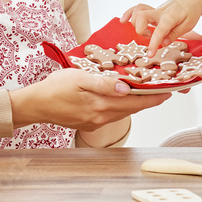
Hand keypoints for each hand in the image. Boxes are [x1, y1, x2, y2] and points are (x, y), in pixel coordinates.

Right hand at [11, 68, 170, 131]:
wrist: (34, 105)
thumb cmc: (54, 88)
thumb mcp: (79, 78)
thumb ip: (104, 84)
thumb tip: (127, 88)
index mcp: (100, 106)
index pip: (134, 103)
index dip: (153, 98)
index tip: (168, 92)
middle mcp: (100, 118)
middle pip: (132, 109)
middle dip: (149, 101)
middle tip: (164, 91)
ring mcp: (94, 123)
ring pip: (122, 112)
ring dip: (136, 104)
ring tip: (148, 92)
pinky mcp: (89, 123)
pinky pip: (111, 114)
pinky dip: (122, 106)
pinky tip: (123, 97)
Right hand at [122, 0, 201, 55]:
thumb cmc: (191, 12)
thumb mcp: (189, 25)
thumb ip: (175, 34)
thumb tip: (163, 43)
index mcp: (170, 17)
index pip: (159, 30)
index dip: (154, 43)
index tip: (150, 55)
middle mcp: (160, 12)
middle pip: (142, 16)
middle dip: (141, 30)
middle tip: (151, 37)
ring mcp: (155, 10)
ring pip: (138, 11)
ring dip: (136, 24)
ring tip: (147, 32)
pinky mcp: (152, 10)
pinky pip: (137, 8)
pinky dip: (129, 13)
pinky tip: (123, 21)